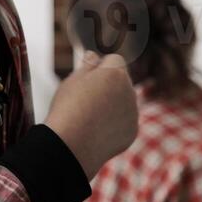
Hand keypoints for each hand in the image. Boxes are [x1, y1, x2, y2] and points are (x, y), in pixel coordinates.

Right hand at [45, 51, 138, 180]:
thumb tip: (94, 55)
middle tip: (86, 100)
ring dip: (113, 105)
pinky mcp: (133, 130)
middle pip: (122, 81)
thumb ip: (87, 66)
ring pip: (124, 102)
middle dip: (109, 85)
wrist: (71, 145)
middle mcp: (130, 90)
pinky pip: (125, 122)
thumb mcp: (71, 81)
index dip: (100, 68)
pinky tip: (97, 131)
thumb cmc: (67, 108)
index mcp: (116, 73)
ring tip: (89, 117)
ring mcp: (133, 112)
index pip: (115, 60)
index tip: (87, 80)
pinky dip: (114, 124)